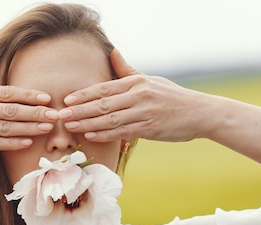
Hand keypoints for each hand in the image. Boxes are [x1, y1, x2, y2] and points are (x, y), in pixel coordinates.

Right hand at [0, 45, 56, 154]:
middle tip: (57, 116)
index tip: (46, 98)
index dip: (28, 95)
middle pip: (11, 110)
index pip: (6, 92)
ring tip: (48, 129)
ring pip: (6, 128)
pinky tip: (27, 143)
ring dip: (29, 129)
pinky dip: (11, 143)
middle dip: (36, 113)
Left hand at [59, 49, 215, 142]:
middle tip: (60, 115)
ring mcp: (144, 113)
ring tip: (70, 126)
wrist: (201, 113)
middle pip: (102, 104)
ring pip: (110, 119)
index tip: (66, 99)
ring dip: (87, 123)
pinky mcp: (150, 129)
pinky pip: (123, 132)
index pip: (104, 88)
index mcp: (136, 83)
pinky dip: (105, 134)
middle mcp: (139, 96)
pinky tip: (91, 136)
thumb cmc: (173, 97)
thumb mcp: (151, 80)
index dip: (83, 94)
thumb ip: (128, 71)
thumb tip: (113, 53)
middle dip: (79, 110)